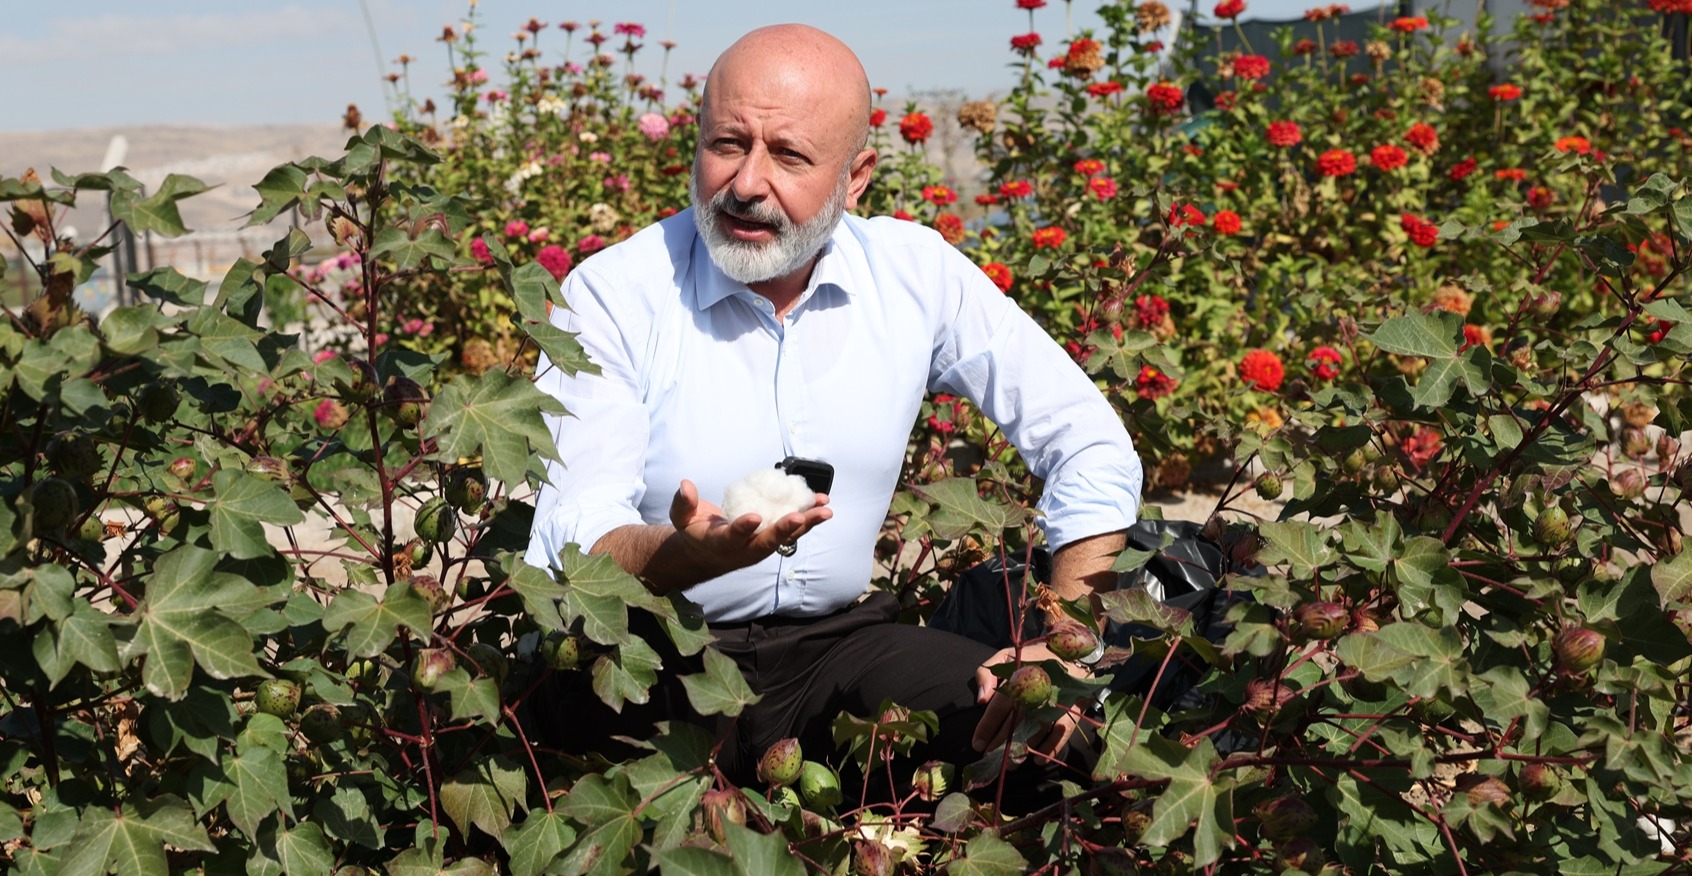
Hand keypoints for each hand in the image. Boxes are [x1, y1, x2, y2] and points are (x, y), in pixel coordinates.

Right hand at [668, 479, 830, 570]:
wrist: (708, 554)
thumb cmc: (696, 532)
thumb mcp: (682, 518)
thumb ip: (683, 503)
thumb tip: (685, 484)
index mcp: (721, 543)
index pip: (733, 537)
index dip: (743, 528)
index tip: (754, 517)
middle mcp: (745, 549)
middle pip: (767, 542)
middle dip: (784, 530)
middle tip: (800, 517)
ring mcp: (762, 547)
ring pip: (787, 538)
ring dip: (807, 524)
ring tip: (825, 510)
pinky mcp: (773, 540)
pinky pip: (793, 531)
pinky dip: (809, 519)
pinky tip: (823, 505)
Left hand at [971, 642, 1086, 756]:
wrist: (1075, 650)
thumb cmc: (1034, 657)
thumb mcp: (1007, 656)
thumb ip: (987, 672)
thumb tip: (981, 700)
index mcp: (1019, 678)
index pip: (999, 707)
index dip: (986, 727)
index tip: (977, 744)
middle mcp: (1037, 692)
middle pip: (1015, 724)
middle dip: (1000, 744)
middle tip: (990, 759)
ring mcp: (1056, 702)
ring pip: (1036, 733)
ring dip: (1022, 751)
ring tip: (1010, 763)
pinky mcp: (1074, 710)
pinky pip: (1061, 734)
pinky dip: (1050, 749)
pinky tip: (1038, 760)